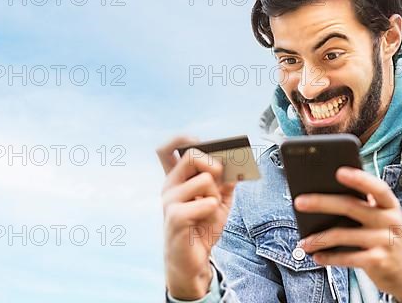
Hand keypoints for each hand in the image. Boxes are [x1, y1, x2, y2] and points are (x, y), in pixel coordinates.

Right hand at [157, 136, 236, 299]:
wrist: (193, 260)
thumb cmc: (202, 227)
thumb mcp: (219, 200)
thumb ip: (225, 181)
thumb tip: (236, 162)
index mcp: (177, 179)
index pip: (166, 149)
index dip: (181, 139)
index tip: (200, 141)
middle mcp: (169, 186)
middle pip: (191, 156)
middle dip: (213, 163)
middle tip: (220, 177)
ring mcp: (169, 201)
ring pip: (205, 180)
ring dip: (216, 195)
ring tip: (210, 210)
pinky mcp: (175, 217)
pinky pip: (206, 202)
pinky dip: (214, 209)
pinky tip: (206, 220)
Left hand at [294, 167, 401, 302]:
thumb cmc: (384, 236)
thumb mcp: (380, 218)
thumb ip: (361, 205)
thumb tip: (323, 192)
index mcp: (389, 205)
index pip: (377, 188)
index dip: (360, 179)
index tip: (339, 171)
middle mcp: (390, 221)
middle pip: (352, 207)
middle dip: (322, 202)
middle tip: (299, 202)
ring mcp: (385, 241)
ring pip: (345, 235)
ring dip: (320, 238)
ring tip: (303, 242)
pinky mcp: (379, 261)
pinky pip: (348, 258)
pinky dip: (329, 258)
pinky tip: (316, 256)